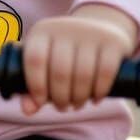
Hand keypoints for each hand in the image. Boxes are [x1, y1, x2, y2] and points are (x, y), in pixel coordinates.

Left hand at [21, 5, 138, 114]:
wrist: (99, 29)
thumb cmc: (64, 54)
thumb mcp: (46, 64)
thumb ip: (33, 87)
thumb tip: (27, 110)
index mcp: (42, 31)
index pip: (35, 59)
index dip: (36, 86)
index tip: (41, 102)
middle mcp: (65, 28)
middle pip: (60, 71)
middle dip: (61, 97)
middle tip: (63, 107)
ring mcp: (90, 32)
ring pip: (83, 74)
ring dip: (79, 98)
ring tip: (77, 104)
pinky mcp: (112, 41)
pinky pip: (106, 71)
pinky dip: (100, 91)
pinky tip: (96, 99)